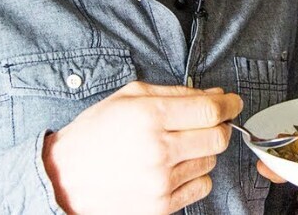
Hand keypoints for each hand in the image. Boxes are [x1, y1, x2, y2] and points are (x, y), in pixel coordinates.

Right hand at [43, 81, 242, 214]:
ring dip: (201, 151)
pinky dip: (194, 175)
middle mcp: (158, 150)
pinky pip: (201, 187)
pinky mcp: (160, 206)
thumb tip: (217, 95)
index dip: (229, 104)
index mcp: (149, 116)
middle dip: (220, 126)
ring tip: (175, 147)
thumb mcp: (129, 97)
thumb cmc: (96, 134)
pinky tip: (172, 168)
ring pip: (210, 161)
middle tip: (210, 122)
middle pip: (217, 137)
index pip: (209, 109)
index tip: (233, 102)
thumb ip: (176, 93)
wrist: (64, 178)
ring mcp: (160, 182)